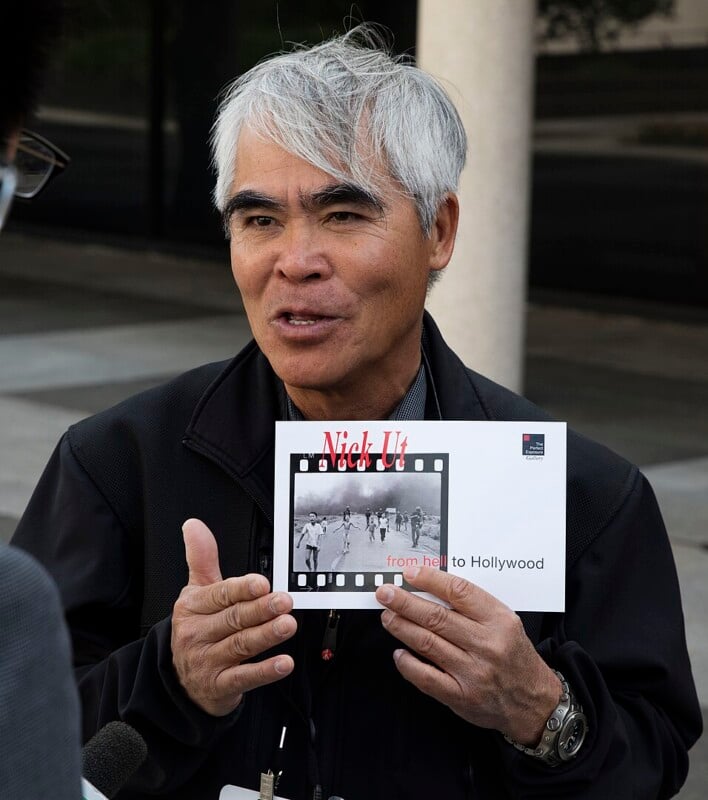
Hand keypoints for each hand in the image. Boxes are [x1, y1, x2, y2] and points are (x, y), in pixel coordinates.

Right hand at [171, 518, 296, 715]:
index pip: (219, 594)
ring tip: (288, 625)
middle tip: (284, 601)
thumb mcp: (196, 593)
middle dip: (260, 610)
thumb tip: (194, 525)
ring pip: (241, 645)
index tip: (262, 583)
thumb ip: (202, 558)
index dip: (241, 589)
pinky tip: (283, 663)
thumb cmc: (197, 630)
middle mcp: (197, 634)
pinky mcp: (220, 686)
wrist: (181, 681)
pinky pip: (244, 678)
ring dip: (266, 635)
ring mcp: (207, 661)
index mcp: (192, 607)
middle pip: (233, 618)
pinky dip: (265, 671)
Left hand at [375, 566, 560, 743]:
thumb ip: (473, 607)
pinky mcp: (461, 696)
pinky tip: (399, 653)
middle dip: (405, 602)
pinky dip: (408, 663)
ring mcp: (473, 672)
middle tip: (385, 593)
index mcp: (499, 620)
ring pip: (427, 643)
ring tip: (387, 616)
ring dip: (402, 627)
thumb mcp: (505, 622)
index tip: (409, 573)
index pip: (459, 592)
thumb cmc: (514, 655)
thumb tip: (429, 589)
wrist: (534, 702)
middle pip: (437, 617)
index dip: (430, 580)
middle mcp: (486, 645)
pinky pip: (426, 677)